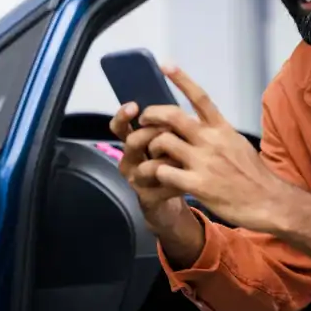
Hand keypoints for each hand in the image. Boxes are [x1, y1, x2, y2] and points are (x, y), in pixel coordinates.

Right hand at [109, 102, 187, 234]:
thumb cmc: (170, 165)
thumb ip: (167, 128)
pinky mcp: (147, 199)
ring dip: (169, 159)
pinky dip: (180, 180)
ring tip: (185, 157)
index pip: (119, 127)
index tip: (134, 106)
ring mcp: (136, 181)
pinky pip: (163, 185)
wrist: (170, 205)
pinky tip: (191, 177)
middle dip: (152, 134)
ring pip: (147, 166)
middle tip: (172, 131)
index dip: (123, 116)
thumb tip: (175, 109)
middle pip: (132, 142)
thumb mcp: (169, 144)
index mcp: (132, 145)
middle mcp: (129, 161)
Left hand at [139, 66, 288, 232]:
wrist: (268, 202)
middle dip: (152, 115)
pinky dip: (155, 172)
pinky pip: (164, 172)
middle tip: (144, 120)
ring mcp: (203, 162)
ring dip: (151, 147)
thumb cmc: (253, 175)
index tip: (166, 65)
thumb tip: (202, 122)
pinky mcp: (197, 184)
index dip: (181, 79)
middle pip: (173, 116)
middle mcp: (211, 140)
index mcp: (222, 128)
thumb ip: (218, 132)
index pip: (200, 97)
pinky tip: (156, 177)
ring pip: (163, 142)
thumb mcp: (238, 144)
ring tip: (151, 154)